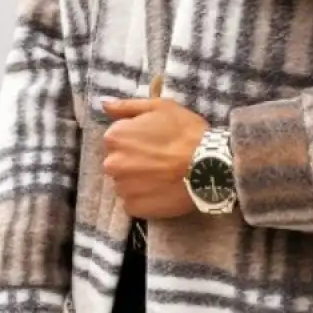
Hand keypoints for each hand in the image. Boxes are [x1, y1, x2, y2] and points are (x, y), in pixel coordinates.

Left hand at [101, 97, 208, 218]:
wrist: (209, 166)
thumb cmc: (186, 133)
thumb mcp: (160, 107)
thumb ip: (127, 106)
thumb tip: (104, 105)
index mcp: (115, 137)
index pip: (116, 139)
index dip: (135, 140)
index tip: (154, 143)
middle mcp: (112, 164)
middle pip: (118, 162)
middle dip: (134, 161)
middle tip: (159, 161)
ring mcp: (122, 188)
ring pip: (125, 183)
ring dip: (139, 181)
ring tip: (162, 177)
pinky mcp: (134, 208)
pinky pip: (134, 202)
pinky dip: (145, 198)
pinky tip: (162, 191)